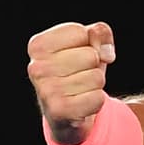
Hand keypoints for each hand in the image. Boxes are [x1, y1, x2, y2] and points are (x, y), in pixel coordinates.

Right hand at [27, 21, 116, 144]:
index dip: (89, 43)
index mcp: (38, 46)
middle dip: (93, 65)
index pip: (81, 33)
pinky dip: (96, 101)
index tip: (76, 54)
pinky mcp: (59, 111)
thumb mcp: (87, 43)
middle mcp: (36, 68)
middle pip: (91, 55)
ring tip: (79, 89)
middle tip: (78, 75)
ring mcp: (46, 91)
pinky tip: (81, 103)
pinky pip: (98, 98)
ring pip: (96, 77)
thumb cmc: (76, 70)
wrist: (66, 112)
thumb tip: (107, 54)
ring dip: (95, 84)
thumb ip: (99, 32)